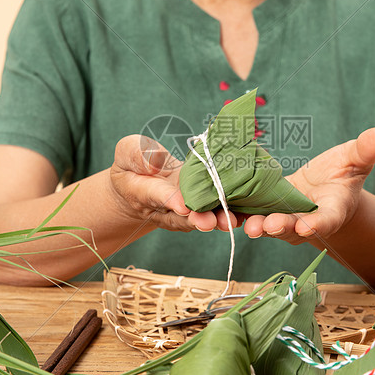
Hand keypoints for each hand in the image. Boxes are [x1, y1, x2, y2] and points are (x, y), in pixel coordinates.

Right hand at [109, 135, 238, 232]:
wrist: (141, 182)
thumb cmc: (133, 164)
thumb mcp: (127, 152)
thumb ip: (137, 155)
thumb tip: (153, 162)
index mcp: (145, 193)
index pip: (157, 197)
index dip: (170, 201)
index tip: (183, 205)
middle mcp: (167, 207)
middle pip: (184, 216)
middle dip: (198, 219)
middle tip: (210, 222)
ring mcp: (186, 208)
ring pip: (202, 217)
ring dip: (217, 220)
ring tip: (230, 221)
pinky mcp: (203, 204)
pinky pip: (216, 210)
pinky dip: (231, 212)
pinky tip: (247, 213)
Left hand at [242, 127, 374, 243]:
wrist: (323, 190)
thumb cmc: (341, 175)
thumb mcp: (354, 160)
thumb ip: (365, 151)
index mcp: (331, 212)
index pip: (326, 220)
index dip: (316, 225)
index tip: (306, 227)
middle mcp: (305, 221)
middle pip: (292, 228)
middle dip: (279, 227)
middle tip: (267, 225)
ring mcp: (283, 220)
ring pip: (266, 226)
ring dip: (254, 225)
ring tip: (243, 224)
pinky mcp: (263, 212)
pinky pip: (248, 216)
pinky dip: (235, 215)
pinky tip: (221, 213)